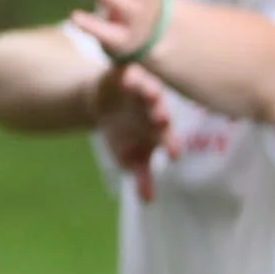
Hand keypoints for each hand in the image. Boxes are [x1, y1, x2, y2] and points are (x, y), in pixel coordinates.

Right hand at [92, 63, 177, 202]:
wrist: (102, 105)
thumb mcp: (129, 157)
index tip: (172, 155)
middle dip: (160, 114)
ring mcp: (141, 90)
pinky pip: (130, 71)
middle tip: (161, 118)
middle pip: (160, 110)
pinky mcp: (126, 73)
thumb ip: (140, 176)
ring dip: (150, 91)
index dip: (170, 145)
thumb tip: (148, 202)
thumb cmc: (123, 133)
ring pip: (149, 88)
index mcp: (158, 130)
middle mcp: (154, 108)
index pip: (167, 138)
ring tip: (150, 94)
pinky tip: (127, 78)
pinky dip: (130, 74)